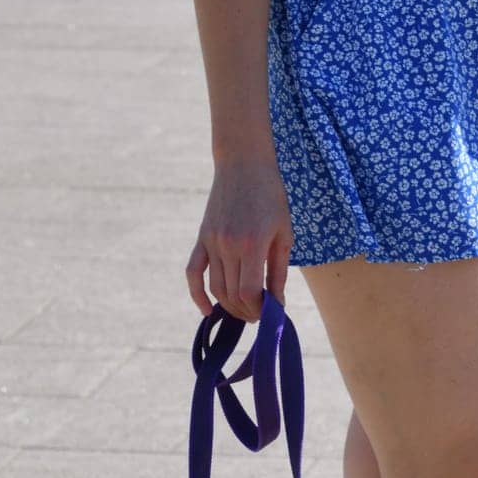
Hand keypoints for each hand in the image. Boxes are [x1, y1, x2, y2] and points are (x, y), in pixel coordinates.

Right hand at [186, 156, 293, 321]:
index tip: (270, 312)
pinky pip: (193, 273)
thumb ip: (279, 271)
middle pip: (232, 295)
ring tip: (244, 311)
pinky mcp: (202, 238)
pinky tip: (207, 311)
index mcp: (252, 243)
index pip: (249, 293)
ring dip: (229, 307)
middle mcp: (228, 245)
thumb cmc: (271, 196)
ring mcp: (211, 242)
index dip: (259, 310)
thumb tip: (278, 305)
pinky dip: (197, 295)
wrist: (243, 162)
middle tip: (259, 315)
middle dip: (247, 312)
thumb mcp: (283, 233)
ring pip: (215, 289)